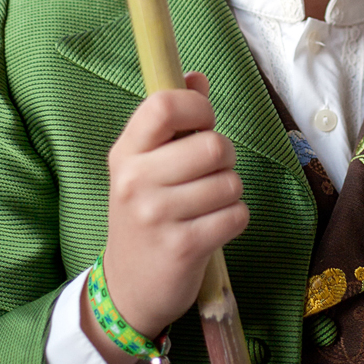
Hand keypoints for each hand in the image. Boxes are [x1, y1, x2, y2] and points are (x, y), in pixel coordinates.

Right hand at [81, 74, 248, 363]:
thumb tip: (197, 76)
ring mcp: (156, 215)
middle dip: (225, 159)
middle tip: (209, 176)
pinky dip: (234, 221)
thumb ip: (173, 120)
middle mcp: (135, 180)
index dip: (198, 108)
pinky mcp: (183, 247)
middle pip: (213, 145)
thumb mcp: (146, 165)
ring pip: (230, 182)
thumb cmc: (147, 215)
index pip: (165, 104)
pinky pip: (236, 216)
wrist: (128, 288)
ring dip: (230, 193)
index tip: (202, 125)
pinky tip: (212, 229)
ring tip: (206, 206)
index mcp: (126, 152)